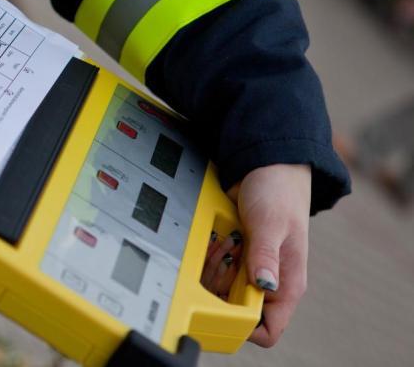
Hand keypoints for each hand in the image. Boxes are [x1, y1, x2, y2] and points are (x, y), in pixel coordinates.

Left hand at [229, 164, 311, 346]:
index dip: (245, 328)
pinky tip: (217, 237)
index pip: (269, 329)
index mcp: (286, 285)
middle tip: (223, 257)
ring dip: (214, 269)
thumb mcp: (270, 223)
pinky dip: (210, 256)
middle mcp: (269, 282)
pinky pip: (216, 269)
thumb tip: (264, 285)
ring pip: (222, 291)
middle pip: (237, 311)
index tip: (223, 306)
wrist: (268, 167)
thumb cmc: (278, 193)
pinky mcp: (237, 255)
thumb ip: (266, 255)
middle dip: (221, 289)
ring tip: (224, 240)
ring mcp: (251, 269)